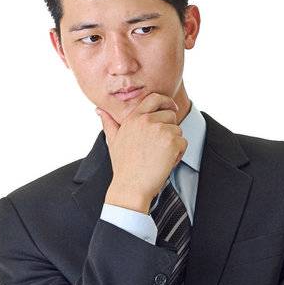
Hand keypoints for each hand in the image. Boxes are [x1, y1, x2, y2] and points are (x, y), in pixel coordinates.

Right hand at [97, 92, 187, 212]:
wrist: (130, 186)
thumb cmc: (123, 167)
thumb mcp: (113, 141)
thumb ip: (109, 123)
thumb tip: (100, 110)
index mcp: (134, 118)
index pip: (154, 98)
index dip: (166, 101)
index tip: (172, 108)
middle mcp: (147, 120)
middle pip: (171, 115)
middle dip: (170, 129)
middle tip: (160, 147)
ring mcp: (160, 130)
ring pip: (178, 130)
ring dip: (174, 144)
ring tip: (160, 157)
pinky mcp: (171, 142)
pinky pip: (183, 143)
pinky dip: (179, 154)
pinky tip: (166, 162)